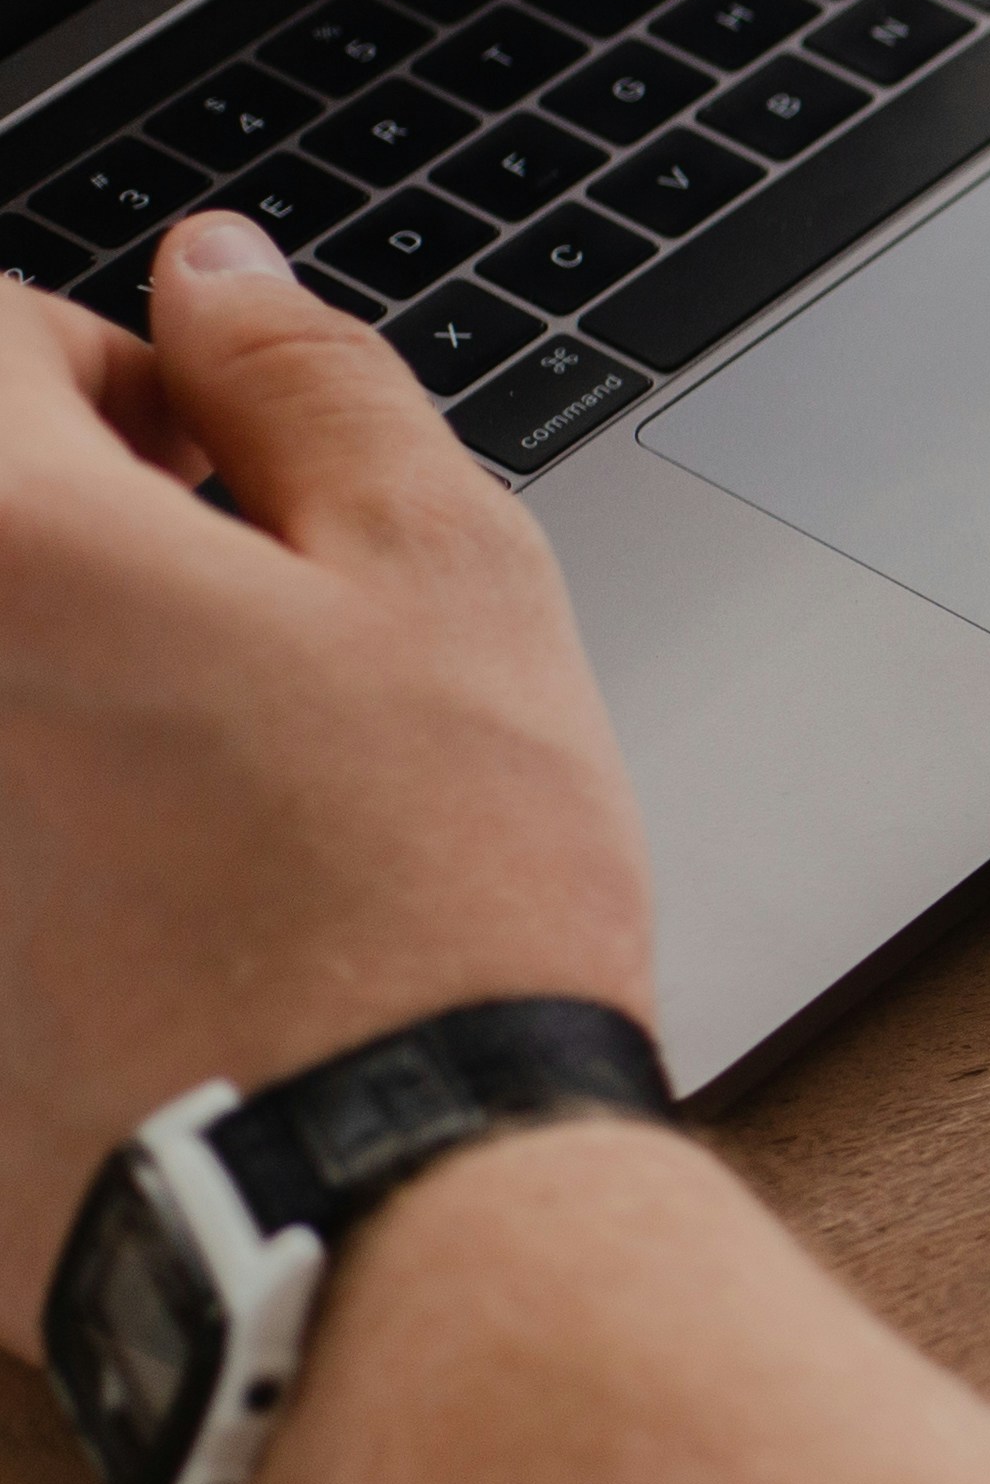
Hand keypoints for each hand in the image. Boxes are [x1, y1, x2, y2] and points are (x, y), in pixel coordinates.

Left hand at [0, 219, 654, 1360]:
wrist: (373, 1211)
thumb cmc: (428, 901)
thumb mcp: (447, 573)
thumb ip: (309, 380)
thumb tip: (215, 273)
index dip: (122, 372)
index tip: (225, 468)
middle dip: (82, 536)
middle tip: (234, 625)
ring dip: (65, 699)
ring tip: (207, 792)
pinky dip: (49, 858)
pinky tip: (157, 921)